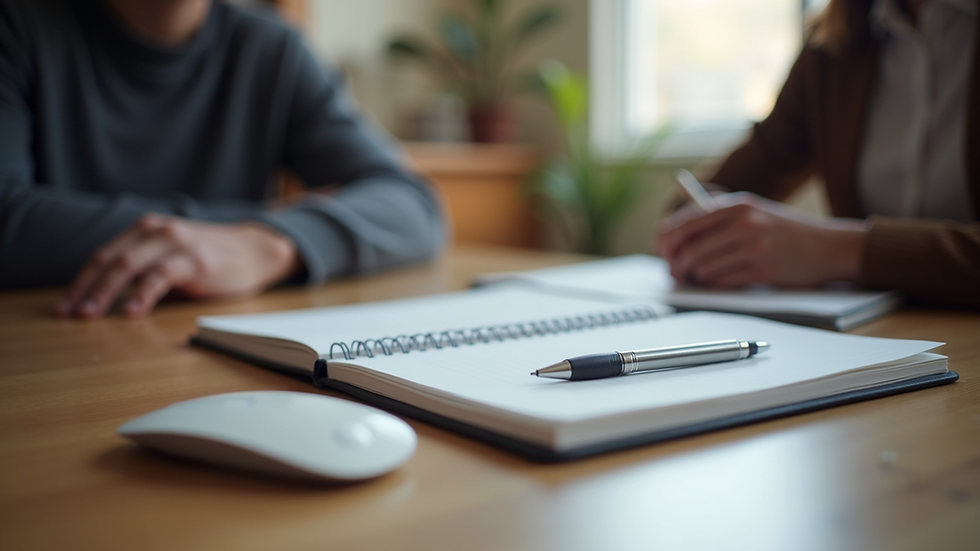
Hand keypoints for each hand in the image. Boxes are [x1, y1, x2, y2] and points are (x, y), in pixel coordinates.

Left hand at [56, 214, 300, 317]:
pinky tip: (131, 311)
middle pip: (109, 260)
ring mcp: (175, 243)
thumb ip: (144, 269)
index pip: (103, 256)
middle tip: (68, 314)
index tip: (65, 305)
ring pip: (128, 266)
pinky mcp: (195, 260)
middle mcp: (156, 230)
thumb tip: (109, 299)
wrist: (257, 249)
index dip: (81, 281)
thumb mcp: (172, 255)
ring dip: (105, 292)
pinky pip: (160, 276)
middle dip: (85, 289)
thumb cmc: (213, 256)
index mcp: (146, 229)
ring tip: (90, 315)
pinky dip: (142, 294)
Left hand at [657, 192, 868, 288]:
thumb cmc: (787, 232)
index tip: (663, 251)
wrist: (829, 246)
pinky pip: (722, 281)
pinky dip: (714, 285)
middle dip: (677, 263)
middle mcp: (744, 222)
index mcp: (737, 205)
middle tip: (675, 272)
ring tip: (699, 277)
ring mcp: (754, 246)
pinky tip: (718, 282)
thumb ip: (719, 218)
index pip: (687, 221)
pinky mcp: (763, 269)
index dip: (668, 240)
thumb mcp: (754, 212)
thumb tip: (676, 236)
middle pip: (690, 247)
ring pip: (703, 267)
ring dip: (696, 277)